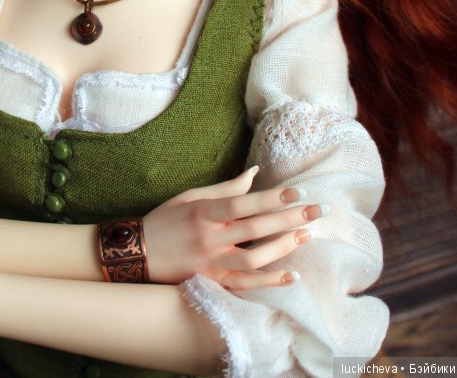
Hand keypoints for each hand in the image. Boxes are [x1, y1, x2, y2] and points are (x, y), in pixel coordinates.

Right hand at [143, 166, 324, 289]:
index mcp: (203, 212)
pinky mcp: (212, 281)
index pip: (243, 203)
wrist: (137, 254)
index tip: (297, 191)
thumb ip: (226, 189)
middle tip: (318, 210)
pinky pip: (246, 284)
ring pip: (256, 257)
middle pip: (256, 228)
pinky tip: (293, 275)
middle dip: (290, 218)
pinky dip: (270, 281)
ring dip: (285, 246)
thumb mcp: (191, 197)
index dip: (271, 198)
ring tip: (307, 234)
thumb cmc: (165, 220)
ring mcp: (211, 263)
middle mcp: (209, 237)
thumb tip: (255, 173)